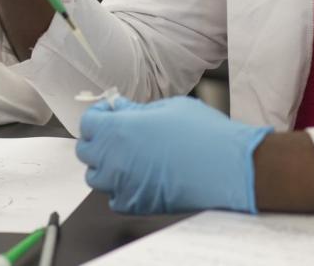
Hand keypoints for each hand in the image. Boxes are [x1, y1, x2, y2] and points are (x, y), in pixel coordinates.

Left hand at [76, 96, 272, 213]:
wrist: (227, 168)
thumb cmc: (202, 134)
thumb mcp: (168, 108)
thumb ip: (137, 109)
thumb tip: (121, 108)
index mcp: (118, 130)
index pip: (88, 122)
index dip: (98, 115)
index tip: (110, 112)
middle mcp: (113, 159)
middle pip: (86, 150)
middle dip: (98, 139)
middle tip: (117, 133)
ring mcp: (122, 185)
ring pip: (96, 177)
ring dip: (106, 165)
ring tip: (128, 156)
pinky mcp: (136, 204)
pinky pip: (114, 198)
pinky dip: (120, 188)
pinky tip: (138, 177)